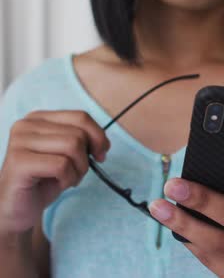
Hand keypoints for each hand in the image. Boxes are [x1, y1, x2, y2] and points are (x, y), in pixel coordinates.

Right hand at [0, 111, 109, 235]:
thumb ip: (83, 140)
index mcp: (39, 118)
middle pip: (79, 133)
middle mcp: (26, 125)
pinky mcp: (19, 161)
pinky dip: (68, 178)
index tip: (101, 154)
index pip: (81, 117)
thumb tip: (103, 143)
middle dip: (86, 158)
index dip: (98, 136)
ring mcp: (20, 141)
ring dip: (78, 169)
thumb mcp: (67, 154)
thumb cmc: (45, 180)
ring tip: (67, 178)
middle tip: (77, 173)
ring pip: (72, 146)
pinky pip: (61, 165)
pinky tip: (57, 184)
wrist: (18, 208)